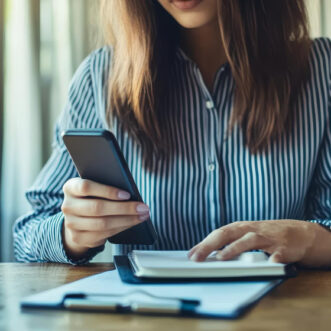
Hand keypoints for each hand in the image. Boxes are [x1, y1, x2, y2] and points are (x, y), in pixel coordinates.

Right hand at [61, 178, 149, 259]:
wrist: (76, 218)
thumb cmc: (92, 196)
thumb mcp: (95, 188)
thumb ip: (106, 186)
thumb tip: (131, 194)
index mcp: (70, 187)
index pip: (86, 187)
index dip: (107, 191)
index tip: (127, 194)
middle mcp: (67, 205)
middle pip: (97, 207)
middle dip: (124, 208)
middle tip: (143, 207)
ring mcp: (71, 223)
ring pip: (102, 224)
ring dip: (126, 220)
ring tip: (142, 215)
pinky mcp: (78, 237)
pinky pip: (103, 234)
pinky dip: (121, 228)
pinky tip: (133, 223)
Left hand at [188, 220, 327, 264]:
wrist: (298, 232)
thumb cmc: (266, 235)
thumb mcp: (246, 235)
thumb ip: (230, 242)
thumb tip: (207, 253)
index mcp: (240, 228)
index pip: (218, 233)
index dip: (204, 243)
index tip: (191, 254)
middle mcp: (251, 230)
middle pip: (227, 234)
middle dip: (210, 245)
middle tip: (197, 257)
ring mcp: (267, 238)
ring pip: (249, 240)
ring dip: (234, 248)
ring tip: (221, 258)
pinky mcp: (283, 248)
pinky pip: (276, 254)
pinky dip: (270, 260)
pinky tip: (264, 265)